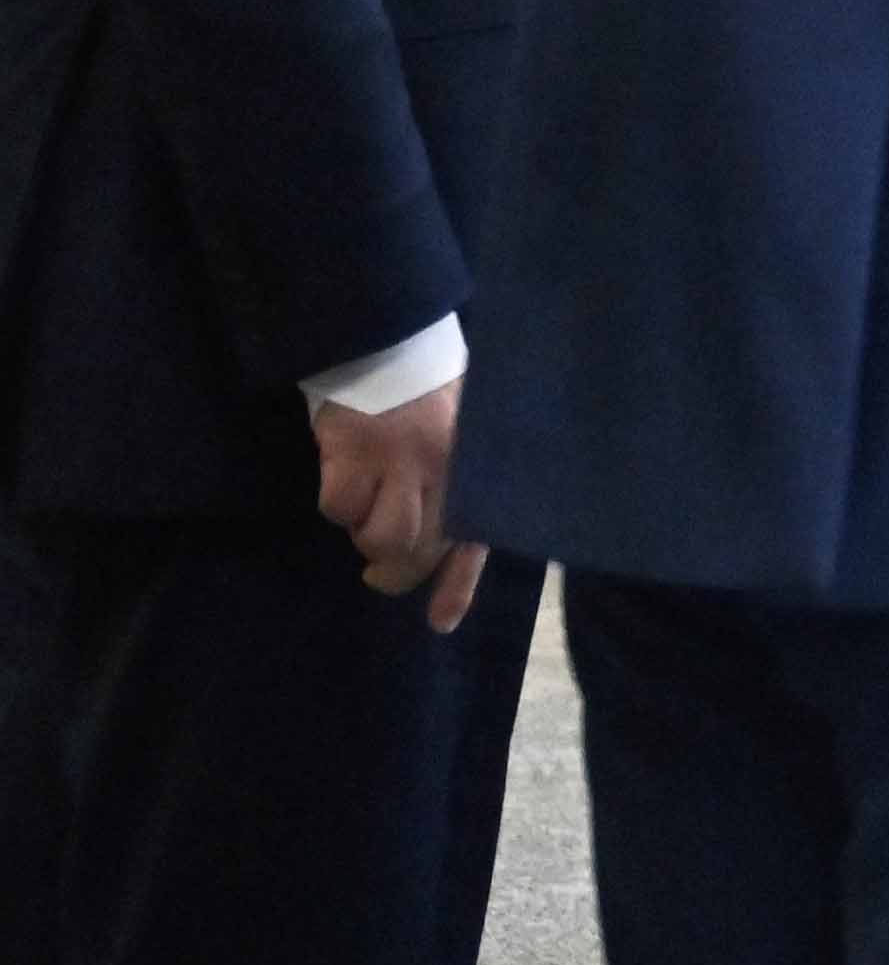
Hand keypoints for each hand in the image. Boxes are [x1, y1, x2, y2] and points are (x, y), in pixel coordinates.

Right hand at [307, 377, 483, 634]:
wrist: (389, 340)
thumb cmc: (430, 396)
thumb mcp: (462, 440)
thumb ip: (460, 490)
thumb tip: (447, 553)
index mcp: (476, 470)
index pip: (473, 542)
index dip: (456, 587)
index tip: (439, 623)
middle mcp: (445, 471)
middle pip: (419, 552)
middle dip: (396, 571)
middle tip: (379, 569)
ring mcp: (400, 462)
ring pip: (381, 539)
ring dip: (367, 540)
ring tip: (364, 519)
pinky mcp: (355, 452)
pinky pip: (339, 509)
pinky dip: (337, 505)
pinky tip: (342, 480)